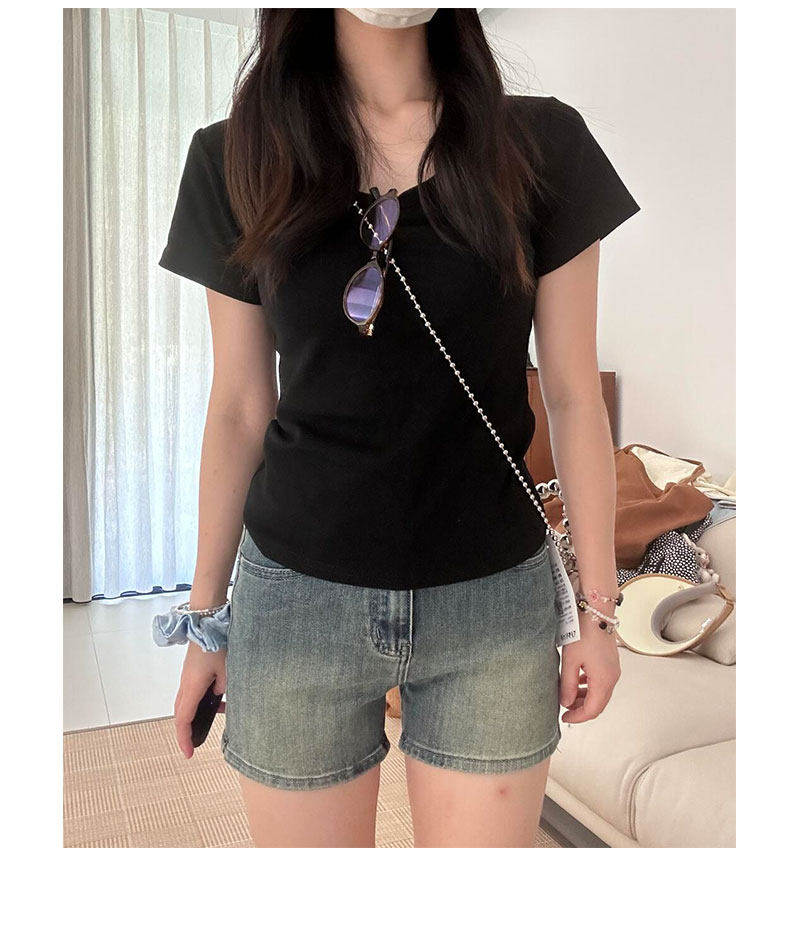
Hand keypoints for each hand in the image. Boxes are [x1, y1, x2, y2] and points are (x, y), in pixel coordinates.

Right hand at [174, 642, 226, 757]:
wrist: (206, 621)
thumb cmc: (216, 644)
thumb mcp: (227, 670)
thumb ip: (223, 687)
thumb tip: (219, 695)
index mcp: (192, 686)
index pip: (184, 719)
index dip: (184, 738)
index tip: (189, 752)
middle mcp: (186, 684)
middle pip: (181, 714)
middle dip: (187, 731)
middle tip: (194, 744)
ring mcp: (188, 677)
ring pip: (187, 703)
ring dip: (197, 714)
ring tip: (213, 720)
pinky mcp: (193, 671)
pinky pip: (194, 692)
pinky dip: (203, 700)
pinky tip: (220, 700)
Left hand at [559, 612, 620, 723]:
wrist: (596, 613)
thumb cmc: (584, 633)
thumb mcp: (570, 661)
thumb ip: (568, 685)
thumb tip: (566, 703)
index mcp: (604, 681)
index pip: (592, 710)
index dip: (577, 717)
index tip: (564, 718)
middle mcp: (612, 678)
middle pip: (598, 704)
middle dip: (581, 709)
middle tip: (565, 709)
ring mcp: (613, 670)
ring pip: (600, 693)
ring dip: (585, 698)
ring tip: (569, 695)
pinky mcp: (611, 663)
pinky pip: (602, 682)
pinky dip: (590, 687)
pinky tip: (578, 681)